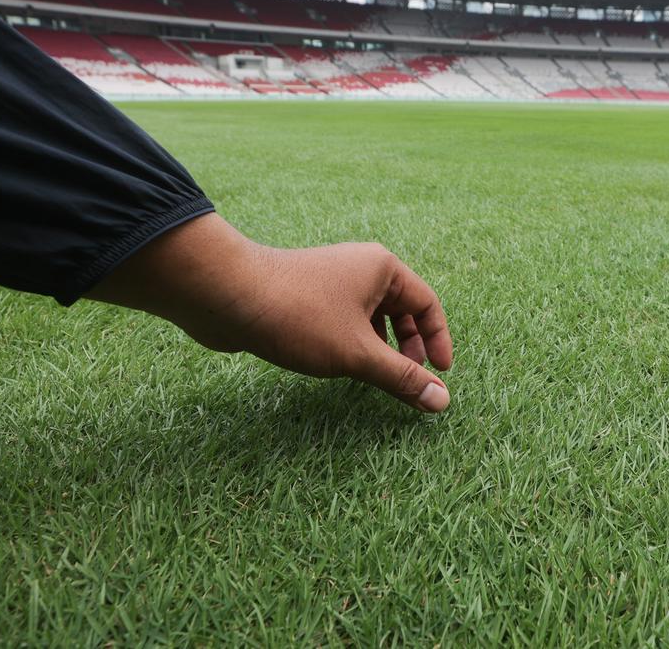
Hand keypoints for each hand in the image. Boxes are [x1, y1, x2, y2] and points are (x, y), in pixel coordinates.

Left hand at [86, 214, 452, 411]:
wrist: (227, 295)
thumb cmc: (298, 316)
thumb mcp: (358, 354)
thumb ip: (401, 377)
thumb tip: (441, 401)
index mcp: (382, 268)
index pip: (427, 304)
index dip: (438, 340)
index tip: (439, 374)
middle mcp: (360, 268)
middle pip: (402, 308)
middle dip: (409, 346)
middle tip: (408, 379)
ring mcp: (331, 280)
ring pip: (371, 315)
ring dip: (380, 346)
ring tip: (376, 376)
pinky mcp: (306, 295)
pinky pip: (344, 318)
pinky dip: (354, 341)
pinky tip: (341, 364)